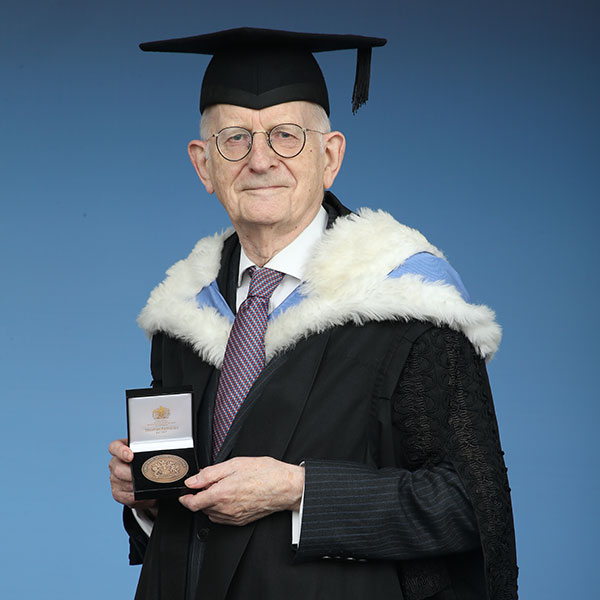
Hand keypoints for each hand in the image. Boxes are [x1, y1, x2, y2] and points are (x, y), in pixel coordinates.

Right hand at [108, 438, 156, 514]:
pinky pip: (125, 497)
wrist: (144, 480)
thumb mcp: (148, 453)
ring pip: (122, 484)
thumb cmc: (148, 462)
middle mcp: (115, 463)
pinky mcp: (117, 492)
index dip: (121, 451)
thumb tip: (163, 457)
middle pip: (118, 469)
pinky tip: (145, 495)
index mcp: (121, 449)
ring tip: (149, 486)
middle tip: (146, 475)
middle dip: (132, 474)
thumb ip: (151, 452)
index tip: (130, 456)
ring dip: (137, 486)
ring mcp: (114, 478)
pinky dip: (137, 497)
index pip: (115, 447)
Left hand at [179, 456, 303, 525]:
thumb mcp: (234, 464)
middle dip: (200, 496)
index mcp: (221, 494)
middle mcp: (226, 509)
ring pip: (212, 514)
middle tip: (208, 483)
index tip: (184, 493)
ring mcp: (234, 517)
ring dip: (210, 503)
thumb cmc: (265, 473)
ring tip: (221, 488)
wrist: (285, 486)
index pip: (193, 503)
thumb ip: (210, 473)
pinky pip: (223, 518)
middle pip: (202, 508)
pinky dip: (220, 510)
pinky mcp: (241, 521)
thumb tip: (192, 480)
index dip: (185, 498)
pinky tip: (229, 497)